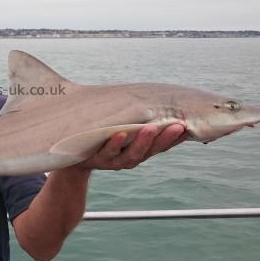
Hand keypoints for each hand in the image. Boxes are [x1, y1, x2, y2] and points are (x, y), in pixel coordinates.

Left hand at [71, 124, 186, 170]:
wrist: (73, 155)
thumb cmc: (102, 137)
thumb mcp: (120, 128)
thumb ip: (137, 119)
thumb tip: (158, 100)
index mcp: (139, 150)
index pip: (161, 145)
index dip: (174, 137)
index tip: (187, 125)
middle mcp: (129, 157)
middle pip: (150, 150)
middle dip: (163, 139)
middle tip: (177, 126)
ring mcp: (113, 160)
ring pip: (131, 153)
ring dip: (142, 141)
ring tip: (150, 128)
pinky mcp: (96, 159)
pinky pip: (106, 152)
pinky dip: (114, 144)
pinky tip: (119, 134)